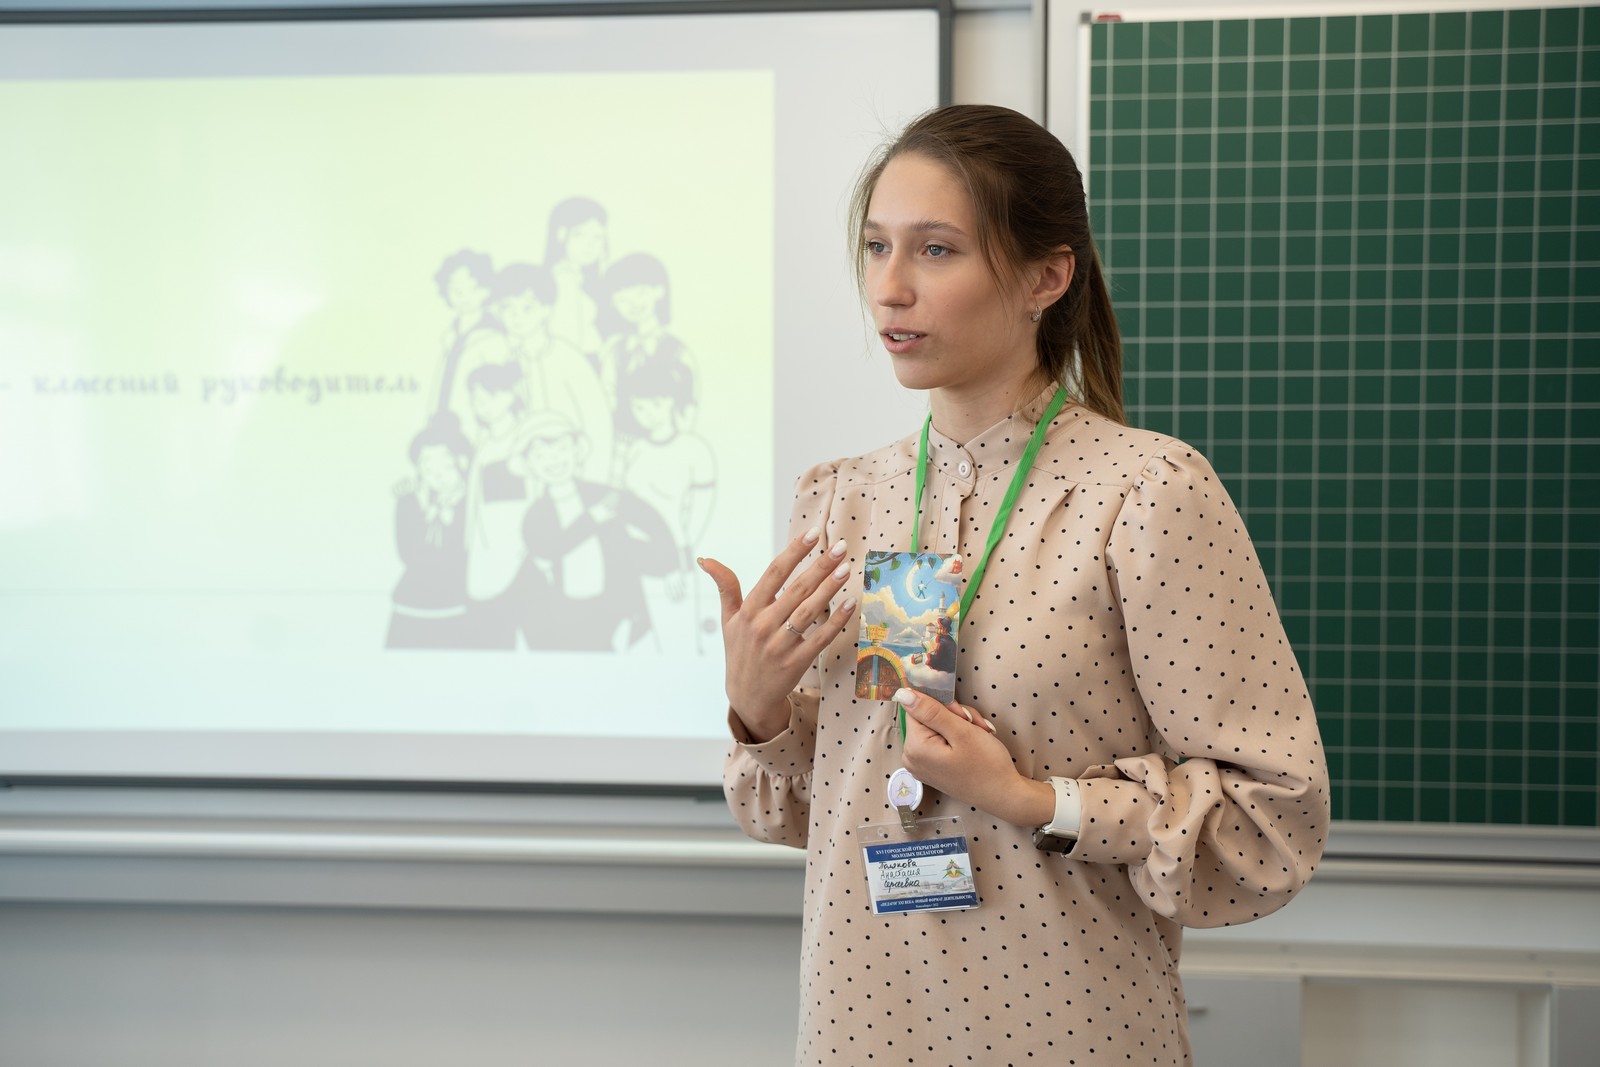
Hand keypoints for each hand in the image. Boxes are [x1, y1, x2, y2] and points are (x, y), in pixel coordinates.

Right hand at [698, 527, 856, 742]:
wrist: (746, 698)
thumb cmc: (740, 652)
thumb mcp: (728, 620)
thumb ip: (725, 587)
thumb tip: (705, 559)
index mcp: (748, 611)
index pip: (773, 573)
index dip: (794, 552)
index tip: (813, 534)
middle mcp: (762, 626)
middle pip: (795, 589)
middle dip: (820, 566)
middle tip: (841, 547)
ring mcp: (779, 646)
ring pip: (808, 611)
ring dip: (829, 589)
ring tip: (846, 569)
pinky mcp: (795, 663)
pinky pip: (819, 638)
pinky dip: (836, 622)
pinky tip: (850, 604)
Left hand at [894, 688, 1053, 827]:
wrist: (1003, 795)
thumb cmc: (987, 766)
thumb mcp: (961, 732)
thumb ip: (931, 711)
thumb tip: (902, 694)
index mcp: (914, 748)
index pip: (918, 707)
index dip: (943, 705)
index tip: (963, 716)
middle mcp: (911, 757)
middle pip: (927, 717)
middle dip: (955, 716)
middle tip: (976, 726)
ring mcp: (921, 764)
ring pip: (937, 727)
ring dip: (960, 725)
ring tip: (979, 736)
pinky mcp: (932, 767)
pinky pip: (939, 741)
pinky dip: (957, 737)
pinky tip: (973, 743)